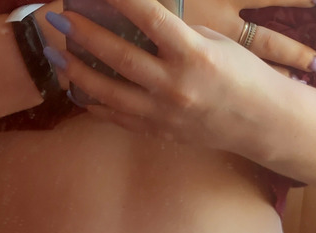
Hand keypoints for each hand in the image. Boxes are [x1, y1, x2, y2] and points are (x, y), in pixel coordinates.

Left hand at [42, 0, 315, 153]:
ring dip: (76, 71)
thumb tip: (134, 21)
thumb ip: (175, 34)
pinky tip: (76, 89)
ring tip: (56, 54)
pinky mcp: (158, 132)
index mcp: (195, 55)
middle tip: (60, 18)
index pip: (150, 18)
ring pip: (108, 92)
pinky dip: (92, 102)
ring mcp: (164, 113)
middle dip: (84, 34)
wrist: (260, 123)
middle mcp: (176, 85)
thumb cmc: (242, 75)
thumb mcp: (215, 43)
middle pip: (119, 56)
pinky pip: (116, 117)